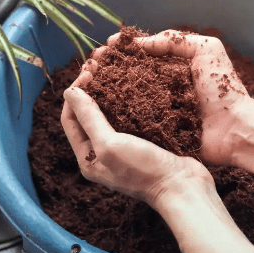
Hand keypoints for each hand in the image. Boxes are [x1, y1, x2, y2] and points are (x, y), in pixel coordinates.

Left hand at [61, 82, 212, 207]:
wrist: (183, 187)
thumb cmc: (143, 170)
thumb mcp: (110, 144)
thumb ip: (89, 118)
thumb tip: (69, 92)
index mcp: (88, 158)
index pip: (70, 119)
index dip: (74, 94)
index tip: (87, 72)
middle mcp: (102, 153)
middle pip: (87, 114)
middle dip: (90, 89)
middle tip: (99, 66)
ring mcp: (123, 147)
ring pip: (109, 112)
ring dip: (109, 92)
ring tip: (115, 70)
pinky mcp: (143, 142)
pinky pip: (130, 116)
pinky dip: (129, 99)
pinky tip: (135, 84)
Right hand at [101, 30, 250, 164]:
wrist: (235, 129)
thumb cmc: (223, 88)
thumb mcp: (206, 50)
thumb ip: (175, 41)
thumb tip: (140, 43)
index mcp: (171, 68)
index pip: (140, 55)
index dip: (121, 50)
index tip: (104, 48)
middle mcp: (160, 88)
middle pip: (127, 75)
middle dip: (107, 68)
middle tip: (90, 66)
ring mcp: (156, 110)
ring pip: (124, 96)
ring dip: (105, 89)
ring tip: (88, 83)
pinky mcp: (154, 130)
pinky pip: (130, 120)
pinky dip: (113, 113)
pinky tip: (96, 107)